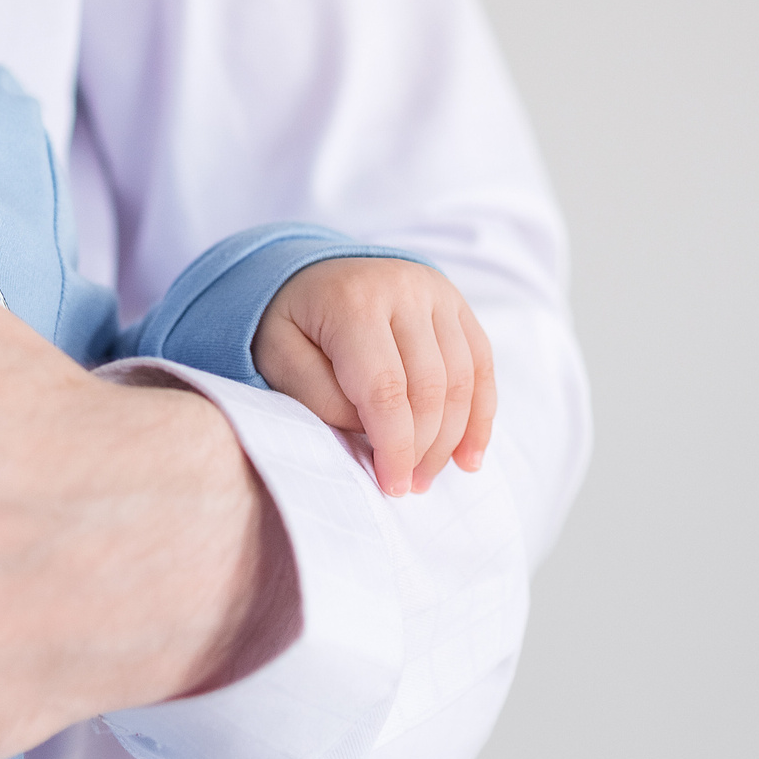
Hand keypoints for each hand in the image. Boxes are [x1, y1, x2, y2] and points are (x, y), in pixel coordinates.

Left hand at [251, 258, 496, 497]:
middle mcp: (403, 287)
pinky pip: (481, 364)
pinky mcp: (456, 303)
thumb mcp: (277, 357)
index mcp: (352, 301)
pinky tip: (468, 454)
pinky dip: (480, 414)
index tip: (392, 486)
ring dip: (452, 438)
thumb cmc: (290, 323)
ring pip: (462, 379)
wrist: (307, 273)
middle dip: (423, 448)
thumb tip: (372, 432)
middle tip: (408, 485)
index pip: (385, 389)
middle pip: (430, 387)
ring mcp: (436, 292)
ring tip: (429, 475)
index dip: (394, 446)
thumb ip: (319, 397)